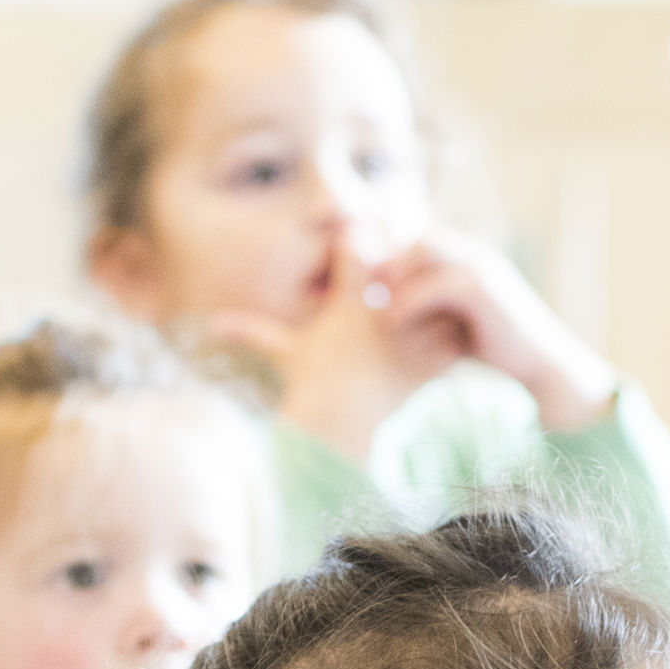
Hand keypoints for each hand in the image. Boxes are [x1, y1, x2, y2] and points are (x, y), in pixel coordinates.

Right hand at [198, 237, 464, 462]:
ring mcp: (405, 342)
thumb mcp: (285, 355)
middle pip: (406, 264)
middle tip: (414, 266)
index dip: (364, 240)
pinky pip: (456, 335)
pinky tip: (452, 329)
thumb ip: (253, 333)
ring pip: (438, 297)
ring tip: (439, 297)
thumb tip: (211, 325)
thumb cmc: (311, 389)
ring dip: (440, 294)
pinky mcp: (430, 367)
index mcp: (345, 307)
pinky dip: (457, 329)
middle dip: (411, 262)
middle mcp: (377, 319)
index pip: (357, 247)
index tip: (368, 249)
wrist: (337, 428)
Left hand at [365, 229, 616, 433]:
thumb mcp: (452, 324)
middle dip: (384, 259)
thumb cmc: (494, 348)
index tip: (359, 284)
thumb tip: (384, 317)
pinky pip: (436, 283)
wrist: (539, 364)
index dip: (386, 256)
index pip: (416, 239)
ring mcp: (481, 267)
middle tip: (356, 289)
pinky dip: (409, 300)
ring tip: (370, 303)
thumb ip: (425, 311)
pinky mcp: (484, 290)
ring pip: (423, 250)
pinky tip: (390, 321)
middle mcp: (473, 255)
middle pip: (416, 237)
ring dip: (393, 275)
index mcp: (465, 259)